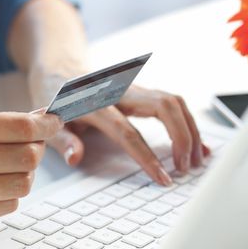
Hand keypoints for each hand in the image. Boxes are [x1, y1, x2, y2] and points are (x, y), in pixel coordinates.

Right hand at [0, 111, 62, 226]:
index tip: (52, 122)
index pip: (19, 127)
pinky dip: (9, 193)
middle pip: (27, 158)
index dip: (45, 124)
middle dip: (37, 148)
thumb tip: (37, 118)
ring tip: (10, 166)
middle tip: (32, 144)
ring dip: (24, 173)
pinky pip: (6, 206)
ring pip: (21, 184)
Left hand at [29, 69, 208, 185]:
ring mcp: (134, 88)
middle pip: (163, 106)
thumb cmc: (55, 100)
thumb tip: (76, 158)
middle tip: (186, 167)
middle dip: (181, 137)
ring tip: (197, 159)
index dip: (146, 156)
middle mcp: (119, 91)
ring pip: (174, 101)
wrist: (60, 71)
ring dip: (190, 129)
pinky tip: (198, 142)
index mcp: (95, 102)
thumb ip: (62, 140)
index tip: (163, 177)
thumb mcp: (49, 122)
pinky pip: (172, 103)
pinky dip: (188, 122)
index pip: (127, 132)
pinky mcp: (142, 91)